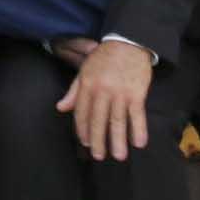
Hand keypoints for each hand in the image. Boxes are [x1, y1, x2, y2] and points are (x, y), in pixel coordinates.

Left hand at [56, 39, 153, 161]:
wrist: (128, 43)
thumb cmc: (104, 58)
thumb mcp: (84, 71)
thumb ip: (74, 91)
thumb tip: (60, 108)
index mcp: (87, 85)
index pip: (82, 113)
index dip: (82, 130)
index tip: (84, 143)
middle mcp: (102, 90)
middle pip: (98, 121)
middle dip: (98, 141)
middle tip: (98, 156)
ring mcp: (120, 93)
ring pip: (117, 121)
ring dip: (117, 140)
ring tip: (118, 156)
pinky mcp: (137, 93)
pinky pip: (137, 115)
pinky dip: (138, 129)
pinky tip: (139, 143)